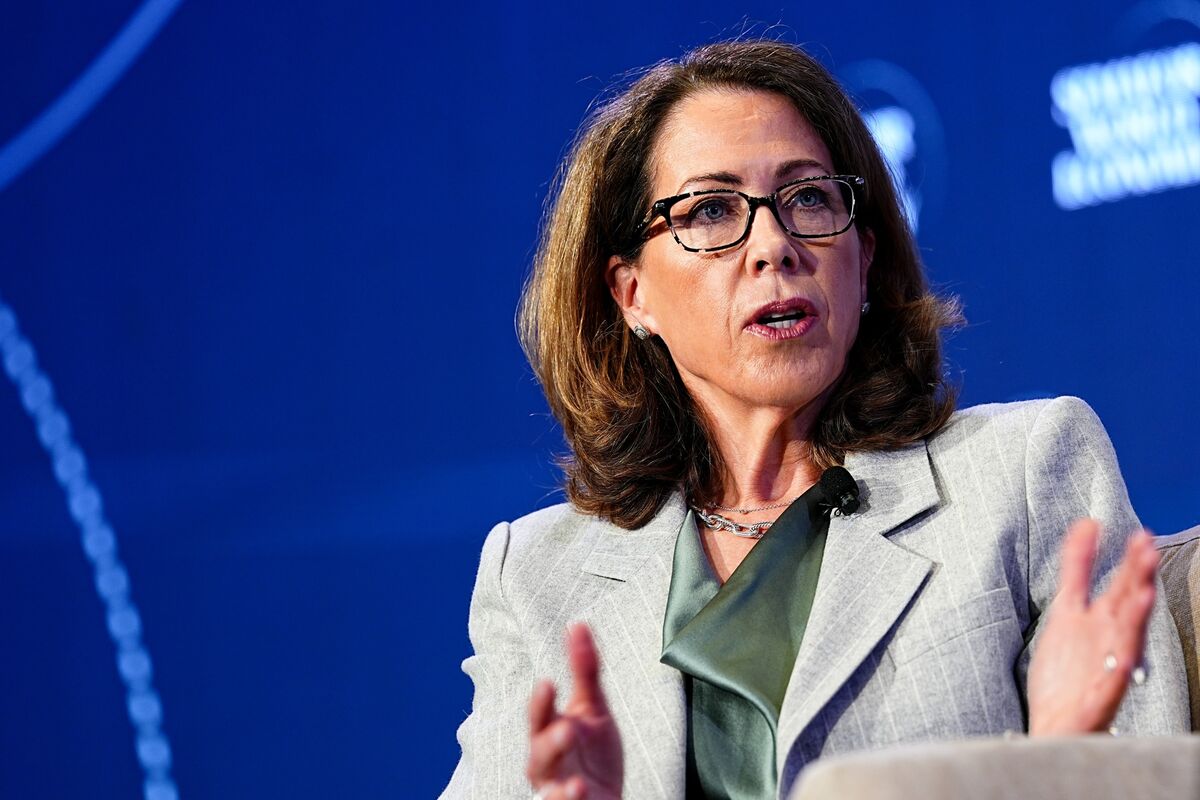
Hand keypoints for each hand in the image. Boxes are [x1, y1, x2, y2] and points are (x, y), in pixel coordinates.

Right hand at [526, 623, 622, 798]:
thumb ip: (584, 671)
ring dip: (558, 783)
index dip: (541, 702)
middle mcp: (547, 763)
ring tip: (574, 778)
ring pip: (547, 788)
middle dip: (550, 742)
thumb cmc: (593, 752)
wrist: (606, 796)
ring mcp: (557, 789)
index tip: (548, 684)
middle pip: (540, 753)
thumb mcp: (594, 708)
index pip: (540, 715)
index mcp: (550, 732)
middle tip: (566, 729)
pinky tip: (578, 791)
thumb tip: (578, 624)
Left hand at [1027, 518, 1158, 734]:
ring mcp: (1110, 661)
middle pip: (1125, 600)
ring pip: (1129, 630)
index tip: (1132, 531)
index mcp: (1098, 618)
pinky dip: (1126, 649)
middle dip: (1136, 573)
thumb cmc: (1067, 672)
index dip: (1122, 557)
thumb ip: (1076, 568)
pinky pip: (1120, 667)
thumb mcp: (1066, 609)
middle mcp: (1108, 636)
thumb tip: (1087, 525)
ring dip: (1138, 605)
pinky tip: (1130, 634)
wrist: (1056, 724)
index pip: (1115, 581)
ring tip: (1145, 582)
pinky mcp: (1106, 688)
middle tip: (1145, 543)